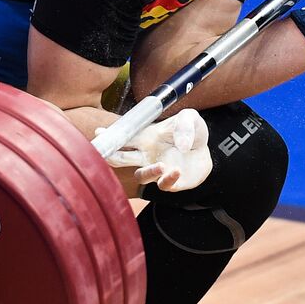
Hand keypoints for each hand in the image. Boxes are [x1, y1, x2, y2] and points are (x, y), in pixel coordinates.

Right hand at [95, 109, 210, 191]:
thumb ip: (184, 125)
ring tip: (161, 166)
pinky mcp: (171, 182)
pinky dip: (168, 179)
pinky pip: (163, 185)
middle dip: (112, 157)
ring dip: (148, 172)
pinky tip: (177, 171)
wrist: (205, 149)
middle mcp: (147, 155)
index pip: (124, 138)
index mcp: (146, 138)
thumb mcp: (190, 118)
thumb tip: (181, 145)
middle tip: (109, 154)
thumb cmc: (191, 131)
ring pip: (141, 176)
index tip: (99, 133)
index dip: (110, 136)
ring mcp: (157, 169)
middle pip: (122, 159)